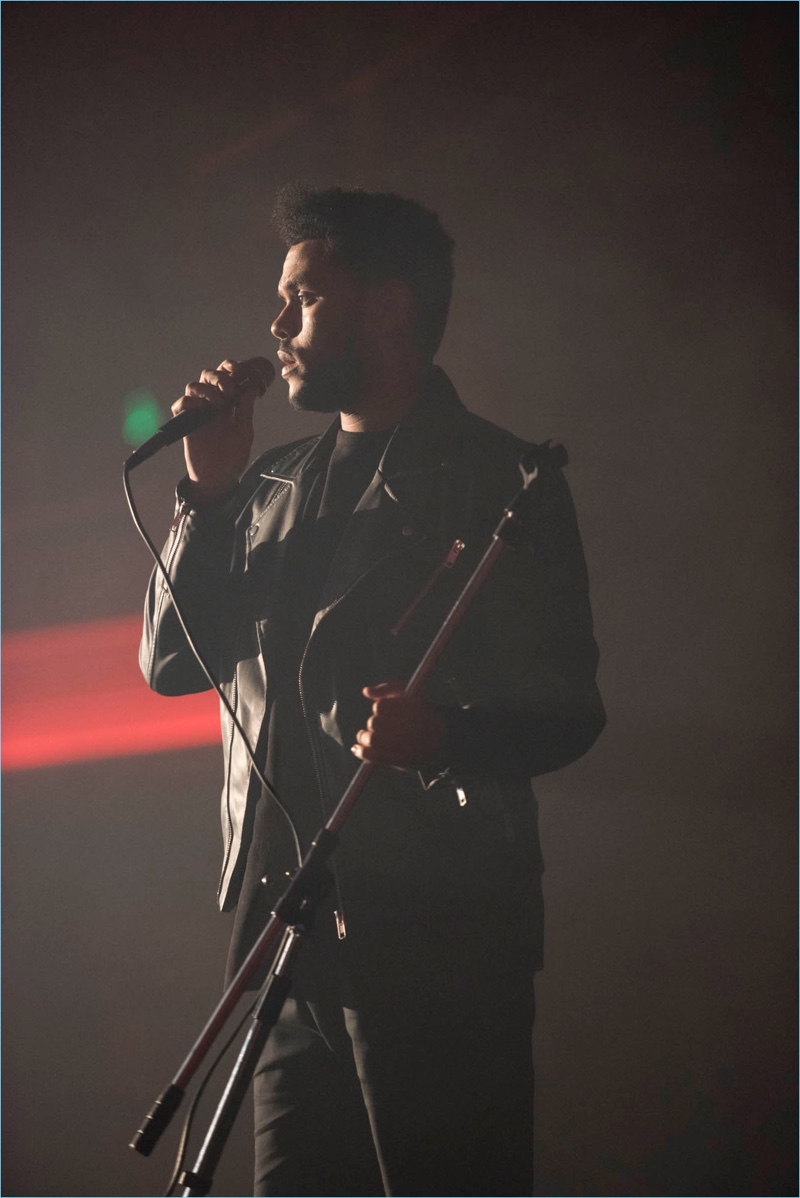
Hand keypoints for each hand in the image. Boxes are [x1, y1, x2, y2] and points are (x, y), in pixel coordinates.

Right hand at [172, 359, 259, 503]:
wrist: (218, 478)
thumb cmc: (233, 457)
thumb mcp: (244, 432)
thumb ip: (245, 409)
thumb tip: (252, 387)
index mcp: (228, 403)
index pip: (227, 375)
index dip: (231, 366)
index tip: (239, 368)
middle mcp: (212, 404)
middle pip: (208, 375)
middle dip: (219, 376)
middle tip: (229, 390)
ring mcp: (198, 412)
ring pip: (193, 386)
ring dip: (206, 389)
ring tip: (219, 404)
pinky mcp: (186, 423)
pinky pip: (180, 405)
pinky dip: (188, 402)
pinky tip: (201, 409)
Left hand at [351, 682, 445, 767]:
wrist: (440, 742)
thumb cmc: (424, 715)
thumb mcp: (412, 693)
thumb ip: (388, 688)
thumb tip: (366, 691)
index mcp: (411, 708)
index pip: (381, 706)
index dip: (380, 708)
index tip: (386, 712)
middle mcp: (408, 727)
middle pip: (374, 722)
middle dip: (374, 723)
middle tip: (378, 725)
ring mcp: (402, 745)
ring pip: (370, 738)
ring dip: (364, 737)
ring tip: (365, 736)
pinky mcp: (398, 760)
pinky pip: (371, 755)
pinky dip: (361, 751)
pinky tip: (357, 748)